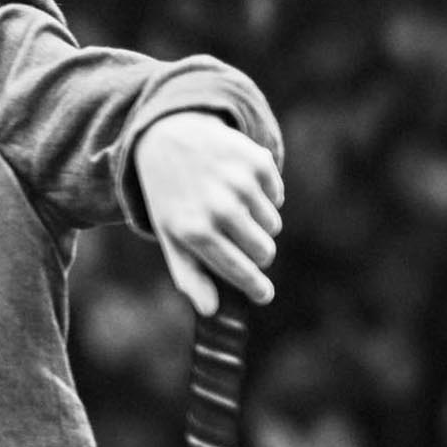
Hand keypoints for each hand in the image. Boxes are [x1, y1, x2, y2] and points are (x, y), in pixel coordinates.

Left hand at [133, 112, 282, 317]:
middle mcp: (218, 208)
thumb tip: (211, 311)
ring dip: (258, 222)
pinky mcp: (257, 161)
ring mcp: (240, 183)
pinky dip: (264, 196)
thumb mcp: (170, 235)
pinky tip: (238, 183)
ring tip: (231, 205)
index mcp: (194, 231)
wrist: (168, 136)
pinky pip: (278, 197)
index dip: (256, 287)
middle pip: (264, 251)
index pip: (240, 271)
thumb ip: (189, 276)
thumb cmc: (171, 196)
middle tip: (237, 239)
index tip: (264, 294)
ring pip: (273, 225)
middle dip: (256, 252)